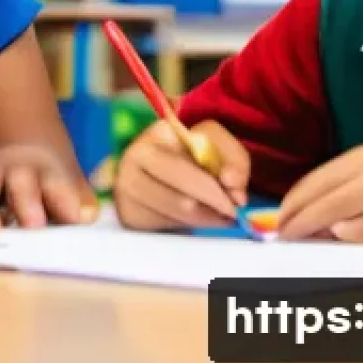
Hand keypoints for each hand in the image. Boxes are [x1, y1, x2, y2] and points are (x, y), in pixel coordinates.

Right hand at [0, 144, 97, 229]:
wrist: (13, 144)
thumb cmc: (46, 176)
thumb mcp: (69, 180)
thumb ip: (76, 199)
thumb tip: (86, 216)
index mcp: (50, 173)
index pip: (60, 187)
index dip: (65, 201)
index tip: (75, 217)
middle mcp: (17, 173)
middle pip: (22, 184)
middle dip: (27, 202)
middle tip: (34, 224)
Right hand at [113, 119, 248, 230]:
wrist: (164, 159)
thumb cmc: (195, 150)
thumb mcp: (219, 144)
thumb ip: (235, 161)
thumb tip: (235, 192)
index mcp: (157, 135)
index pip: (188, 172)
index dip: (214, 192)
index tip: (236, 202)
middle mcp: (133, 160)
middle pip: (183, 202)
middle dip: (213, 210)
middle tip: (232, 214)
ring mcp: (126, 189)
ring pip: (177, 218)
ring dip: (205, 220)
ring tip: (216, 212)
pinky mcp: (128, 214)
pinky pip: (166, 227)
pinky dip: (187, 225)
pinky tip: (193, 214)